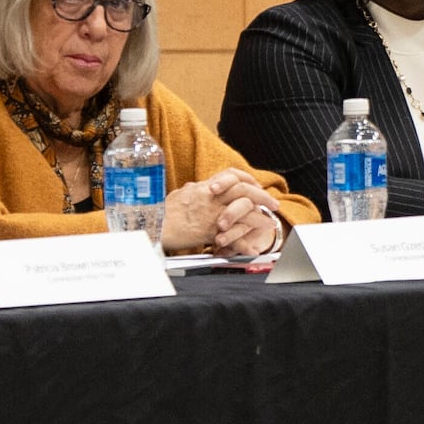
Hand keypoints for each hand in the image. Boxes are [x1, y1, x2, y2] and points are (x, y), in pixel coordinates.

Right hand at [157, 170, 275, 256]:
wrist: (151, 225)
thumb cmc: (160, 212)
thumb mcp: (178, 196)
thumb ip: (191, 192)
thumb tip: (195, 188)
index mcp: (203, 188)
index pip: (231, 175)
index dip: (247, 179)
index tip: (256, 184)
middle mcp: (210, 197)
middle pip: (243, 190)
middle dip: (261, 196)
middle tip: (273, 203)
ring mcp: (211, 213)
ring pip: (243, 211)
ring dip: (259, 218)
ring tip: (270, 224)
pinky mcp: (209, 230)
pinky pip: (232, 236)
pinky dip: (244, 243)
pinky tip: (252, 249)